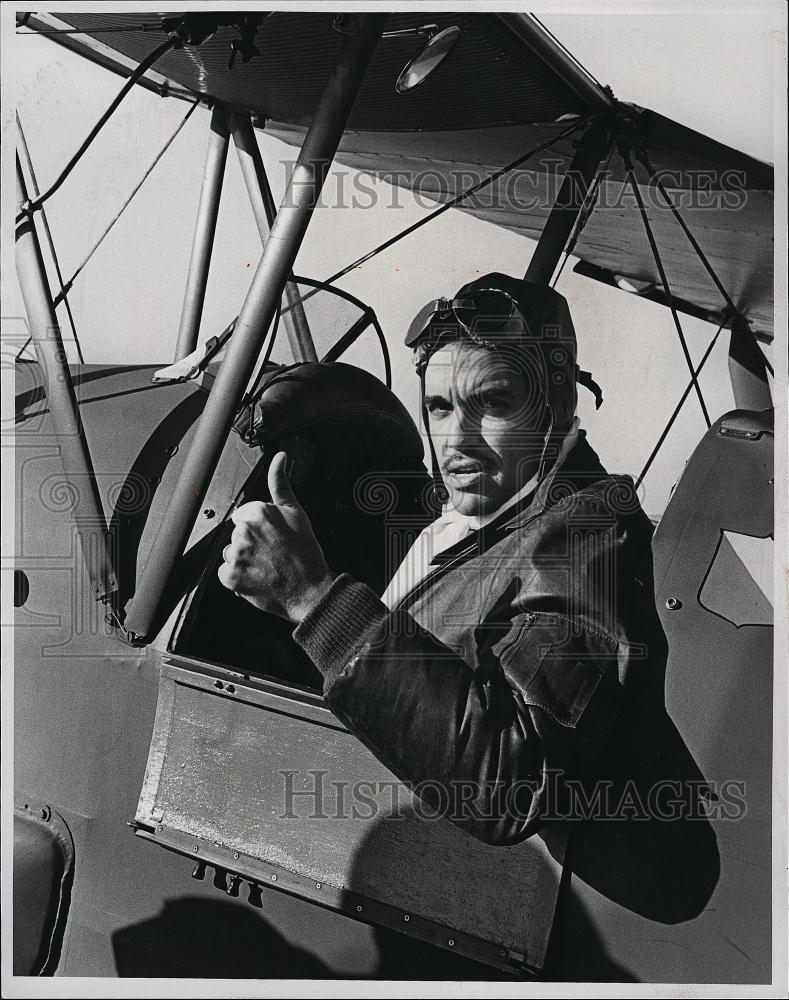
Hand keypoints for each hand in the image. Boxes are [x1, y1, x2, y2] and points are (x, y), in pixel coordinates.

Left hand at [218, 451, 336, 621]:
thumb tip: (279, 459)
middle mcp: (244, 532)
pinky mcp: (230, 577)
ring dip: (243, 559)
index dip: (259, 526)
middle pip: (236, 533)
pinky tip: (257, 575)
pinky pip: (225, 573)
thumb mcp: (297, 512)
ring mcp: (236, 555)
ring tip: (266, 565)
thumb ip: (281, 483)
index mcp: (258, 513)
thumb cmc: (306, 554)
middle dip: (250, 541)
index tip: (272, 536)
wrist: (310, 590)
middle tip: (272, 551)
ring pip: (230, 552)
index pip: (244, 515)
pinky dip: (238, 576)